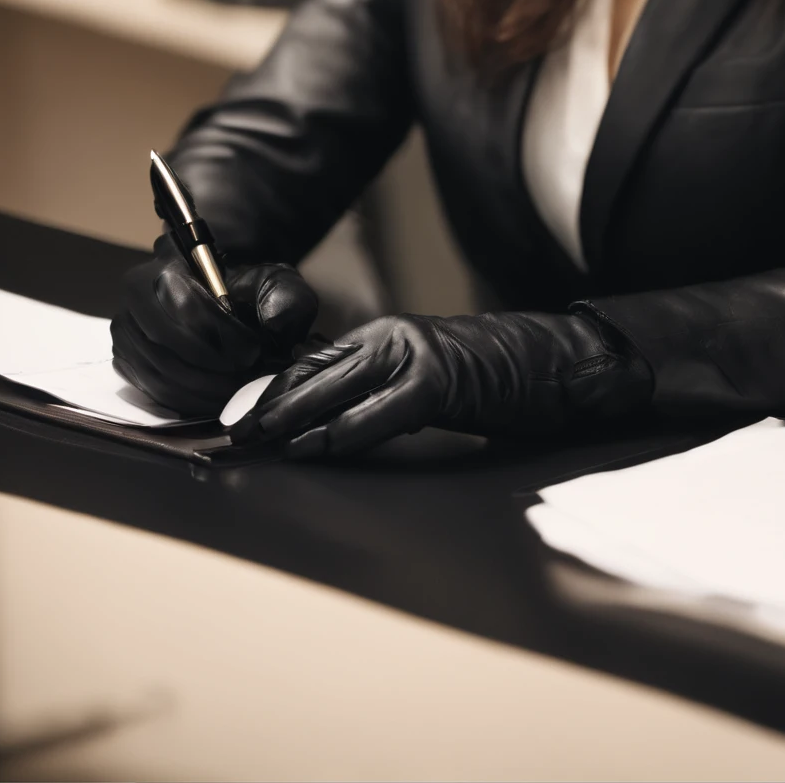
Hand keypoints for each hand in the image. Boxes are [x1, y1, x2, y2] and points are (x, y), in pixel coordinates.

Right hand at [111, 235, 317, 416]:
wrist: (223, 294)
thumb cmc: (246, 287)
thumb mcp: (274, 279)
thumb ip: (283, 295)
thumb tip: (274, 323)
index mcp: (169, 259)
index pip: (183, 302)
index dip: (218, 333)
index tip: (252, 352)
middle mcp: (136, 292)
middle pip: (165, 342)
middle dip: (210, 367)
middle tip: (245, 377)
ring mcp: (126, 327)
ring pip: (158, 370)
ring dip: (201, 388)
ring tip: (236, 390)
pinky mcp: (125, 358)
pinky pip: (152, 388)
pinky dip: (186, 400)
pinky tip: (215, 398)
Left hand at [229, 308, 652, 458]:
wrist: (559, 363)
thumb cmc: (498, 380)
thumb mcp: (425, 386)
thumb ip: (379, 399)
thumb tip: (326, 430)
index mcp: (385, 338)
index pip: (310, 363)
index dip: (268, 390)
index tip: (231, 418)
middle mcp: (392, 337)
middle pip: (312, 372)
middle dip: (265, 406)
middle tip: (225, 435)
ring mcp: (416, 354)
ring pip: (336, 387)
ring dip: (290, 419)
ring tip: (254, 443)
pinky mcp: (443, 380)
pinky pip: (382, 410)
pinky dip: (345, 431)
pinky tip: (317, 447)